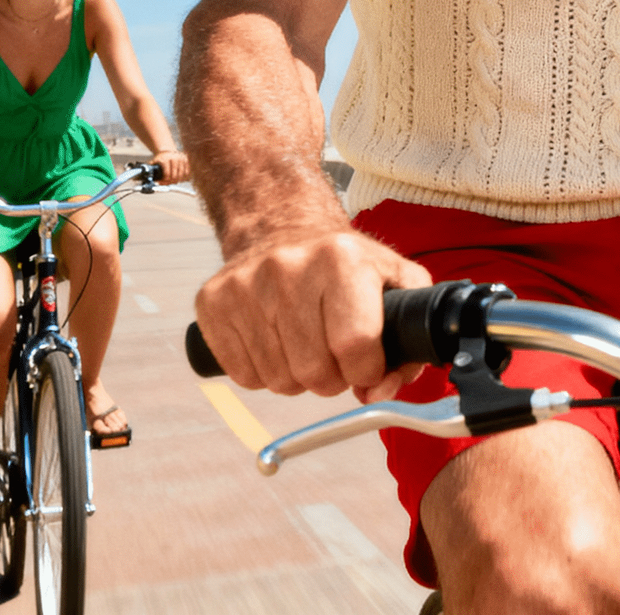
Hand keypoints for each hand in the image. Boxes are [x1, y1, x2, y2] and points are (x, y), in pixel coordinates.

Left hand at [148, 150, 190, 184]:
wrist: (167, 150)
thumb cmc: (160, 158)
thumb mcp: (153, 162)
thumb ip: (149, 169)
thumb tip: (144, 176)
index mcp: (165, 158)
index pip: (167, 173)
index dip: (165, 180)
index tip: (162, 182)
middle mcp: (174, 157)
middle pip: (175, 175)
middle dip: (171, 182)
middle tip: (167, 183)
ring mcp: (181, 158)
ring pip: (182, 175)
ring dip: (177, 180)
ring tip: (173, 182)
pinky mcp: (186, 160)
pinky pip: (187, 172)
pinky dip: (183, 177)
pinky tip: (179, 178)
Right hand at [192, 228, 433, 401]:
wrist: (280, 227)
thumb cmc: (343, 264)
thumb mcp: (394, 281)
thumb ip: (407, 341)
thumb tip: (378, 391)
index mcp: (341, 257)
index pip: (356, 344)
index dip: (366, 370)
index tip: (366, 364)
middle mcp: (288, 266)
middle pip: (315, 372)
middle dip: (332, 378)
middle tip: (333, 354)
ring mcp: (244, 285)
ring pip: (278, 380)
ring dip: (297, 377)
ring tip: (304, 344)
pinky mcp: (212, 302)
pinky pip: (243, 376)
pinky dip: (264, 373)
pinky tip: (274, 341)